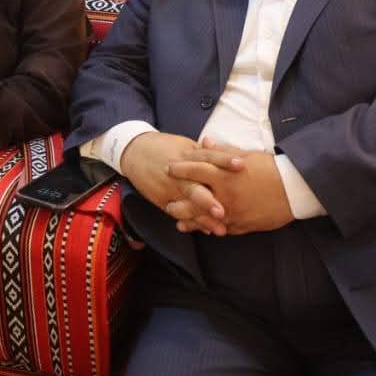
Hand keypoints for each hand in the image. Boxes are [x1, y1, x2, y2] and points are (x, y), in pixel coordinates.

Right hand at [120, 132, 238, 235]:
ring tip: (220, 229)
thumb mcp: (185, 145)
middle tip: (225, 211)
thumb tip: (231, 154)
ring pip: (188, 204)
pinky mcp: (162, 198)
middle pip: (196, 185)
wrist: (134, 151)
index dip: (225, 160)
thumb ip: (206, 152)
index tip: (242, 165)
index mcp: (187, 155)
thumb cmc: (164, 147)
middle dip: (210, 199)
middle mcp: (179, 173)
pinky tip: (206, 230)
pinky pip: (178, 212)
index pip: (208, 156)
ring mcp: (170, 187)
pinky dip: (191, 221)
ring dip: (204, 217)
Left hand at [166, 138, 294, 234]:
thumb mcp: (246, 155)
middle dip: (178, 202)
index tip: (169, 169)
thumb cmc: (271, 169)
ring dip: (189, 221)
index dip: (180, 169)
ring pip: (204, 219)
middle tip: (167, 202)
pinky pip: (221, 229)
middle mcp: (225, 196)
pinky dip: (210, 229)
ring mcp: (232, 213)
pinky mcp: (242, 225)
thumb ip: (222, 152)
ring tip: (178, 221)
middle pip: (193, 200)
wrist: (295, 189)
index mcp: (225, 175)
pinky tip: (203, 231)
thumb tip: (204, 142)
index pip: (196, 170)